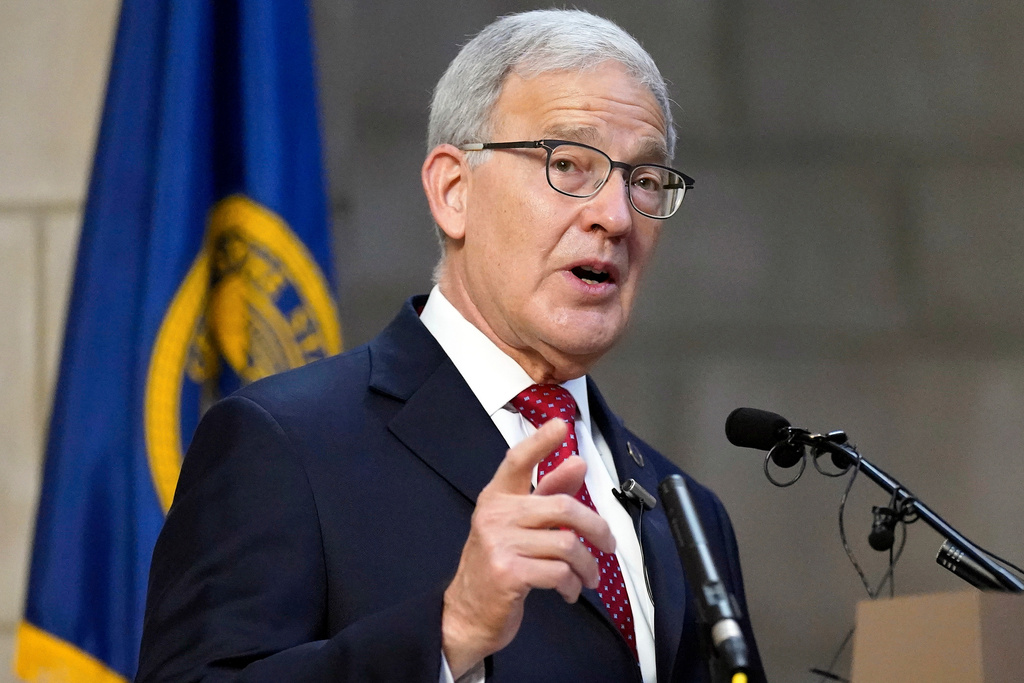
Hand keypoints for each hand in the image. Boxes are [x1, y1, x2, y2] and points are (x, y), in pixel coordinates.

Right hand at [441, 419, 615, 677]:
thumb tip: (578, 463)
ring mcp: (499, 543)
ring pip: (566, 544)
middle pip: (561, 507)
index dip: (540, 442)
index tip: (561, 426)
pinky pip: (559, 572)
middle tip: (608, 544)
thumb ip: (548, 494)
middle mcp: (495, 515)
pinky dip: (572, 585)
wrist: (467, 613)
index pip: (517, 461)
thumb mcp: (519, 525)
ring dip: (587, 566)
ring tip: (588, 576)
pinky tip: (568, 590)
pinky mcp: (508, 573)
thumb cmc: (498, 565)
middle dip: (595, 528)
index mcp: (497, 497)